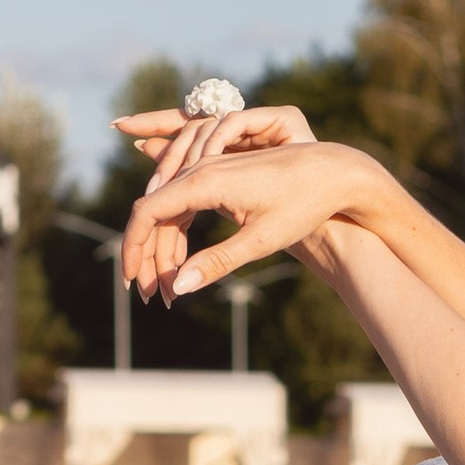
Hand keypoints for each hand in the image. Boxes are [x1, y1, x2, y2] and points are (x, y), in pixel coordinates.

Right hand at [123, 139, 397, 307]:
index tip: (132, 281)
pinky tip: (176, 261)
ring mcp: (209, 168)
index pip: (148, 212)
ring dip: (159, 247)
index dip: (134, 247)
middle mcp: (201, 169)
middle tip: (146, 295)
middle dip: (144, 254)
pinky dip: (175, 232)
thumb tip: (178, 287)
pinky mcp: (220, 174)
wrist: (333, 174)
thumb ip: (217, 262)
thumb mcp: (261, 241)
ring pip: (167, 209)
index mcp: (205, 180)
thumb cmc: (303, 205)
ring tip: (162, 288)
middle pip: (153, 212)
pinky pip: (184, 202)